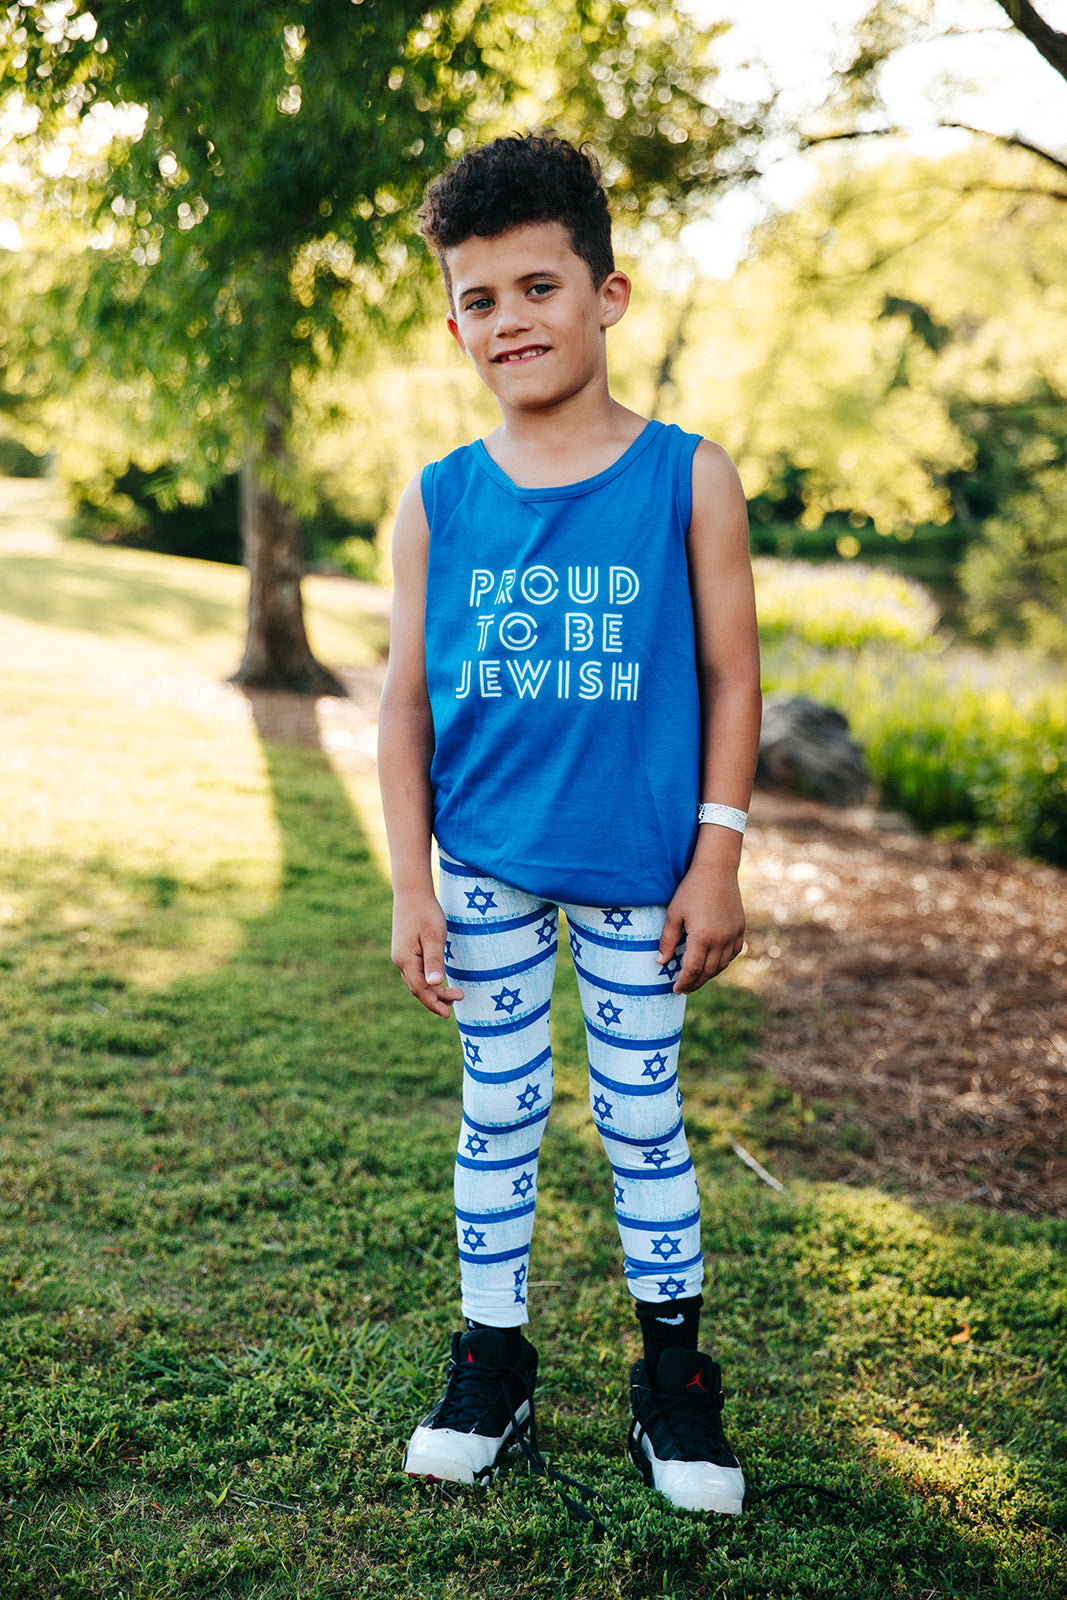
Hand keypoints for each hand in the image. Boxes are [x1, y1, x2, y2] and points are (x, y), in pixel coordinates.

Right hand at [391, 889, 464, 1017]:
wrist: (412, 892)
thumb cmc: (426, 912)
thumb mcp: (434, 936)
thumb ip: (434, 961)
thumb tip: (435, 984)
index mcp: (405, 959)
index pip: (420, 989)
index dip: (433, 1003)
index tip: (448, 1014)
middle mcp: (399, 960)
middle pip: (418, 988)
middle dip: (437, 998)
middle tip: (459, 999)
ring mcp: (400, 955)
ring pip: (416, 980)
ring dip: (433, 990)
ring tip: (454, 995)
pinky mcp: (405, 950)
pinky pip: (416, 971)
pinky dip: (428, 980)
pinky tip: (439, 981)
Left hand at [657, 864, 745, 993]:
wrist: (716, 871)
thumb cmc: (691, 890)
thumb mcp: (673, 914)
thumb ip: (667, 940)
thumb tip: (661, 962)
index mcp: (702, 937)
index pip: (692, 969)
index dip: (683, 982)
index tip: (675, 989)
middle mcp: (720, 939)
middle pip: (708, 971)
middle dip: (695, 983)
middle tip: (684, 989)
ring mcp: (733, 935)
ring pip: (722, 965)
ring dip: (709, 975)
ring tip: (697, 978)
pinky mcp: (740, 929)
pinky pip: (733, 953)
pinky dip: (723, 962)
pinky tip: (714, 963)